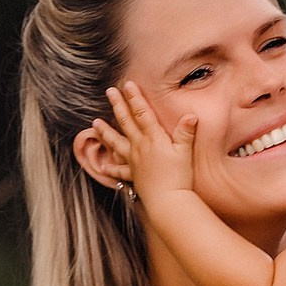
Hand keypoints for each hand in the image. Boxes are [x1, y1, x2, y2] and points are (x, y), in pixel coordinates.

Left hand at [103, 81, 197, 206]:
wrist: (168, 201)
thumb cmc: (179, 177)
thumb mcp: (186, 152)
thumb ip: (186, 133)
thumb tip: (191, 115)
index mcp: (154, 138)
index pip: (142, 113)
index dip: (135, 98)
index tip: (127, 84)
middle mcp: (140, 147)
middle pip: (126, 122)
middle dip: (118, 105)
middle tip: (110, 92)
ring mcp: (134, 161)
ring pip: (116, 142)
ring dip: (105, 132)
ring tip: (94, 124)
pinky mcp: (133, 175)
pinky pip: (118, 170)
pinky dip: (110, 167)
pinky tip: (103, 166)